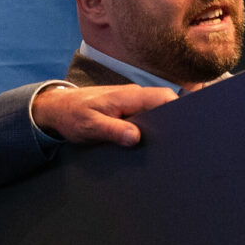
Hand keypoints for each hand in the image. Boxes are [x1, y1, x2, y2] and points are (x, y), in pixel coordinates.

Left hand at [30, 83, 176, 146]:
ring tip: (166, 148)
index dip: (180, 110)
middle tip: (177, 144)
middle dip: (174, 122)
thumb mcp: (90, 125)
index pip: (164, 97)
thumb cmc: (73, 115)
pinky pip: (145, 117)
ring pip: (156, 112)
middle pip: (165, 105)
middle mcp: (134, 96)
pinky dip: (150, 129)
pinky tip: (149, 144)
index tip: (186, 128)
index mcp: (129, 96)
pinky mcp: (127, 111)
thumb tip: (135, 137)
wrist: (58, 108)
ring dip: (162, 127)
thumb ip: (113, 130)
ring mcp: (131, 103)